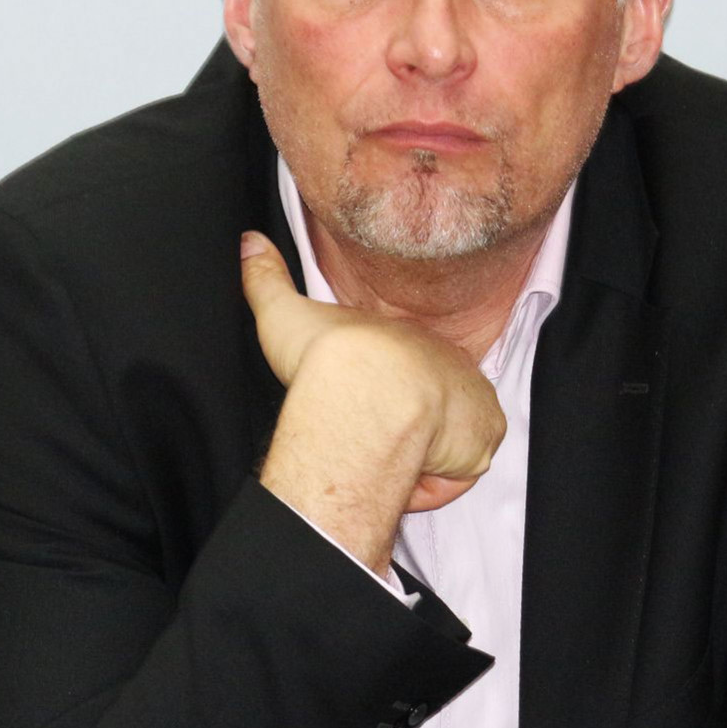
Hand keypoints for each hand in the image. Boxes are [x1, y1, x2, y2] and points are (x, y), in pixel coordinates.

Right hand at [240, 230, 504, 574]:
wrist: (365, 394)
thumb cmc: (330, 358)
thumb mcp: (286, 310)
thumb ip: (266, 276)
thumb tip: (248, 242)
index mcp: (411, 340)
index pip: (410, 370)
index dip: (388, 395)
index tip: (362, 407)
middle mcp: (449, 368)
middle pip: (435, 406)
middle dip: (408, 428)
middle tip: (368, 437)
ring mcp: (470, 406)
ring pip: (448, 442)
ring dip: (416, 456)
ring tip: (380, 457)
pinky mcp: (478, 446)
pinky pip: (457, 476)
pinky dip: (429, 485)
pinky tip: (396, 474)